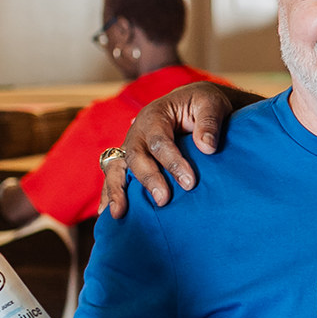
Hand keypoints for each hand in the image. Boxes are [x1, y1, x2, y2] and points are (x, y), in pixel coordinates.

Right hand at [102, 83, 235, 217]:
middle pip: (135, 156)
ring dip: (116, 190)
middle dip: (148, 179)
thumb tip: (207, 147)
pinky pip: (114, 176)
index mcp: (154, 115)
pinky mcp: (130, 160)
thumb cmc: (203, 104)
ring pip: (116, 167)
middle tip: (163, 200)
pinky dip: (108, 193)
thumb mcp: (211, 104)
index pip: (159, 141)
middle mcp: (137, 131)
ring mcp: (130, 146)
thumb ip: (209, 123)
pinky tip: (105, 213)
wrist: (193, 104)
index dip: (172, 162)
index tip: (190, 183)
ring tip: (118, 213)